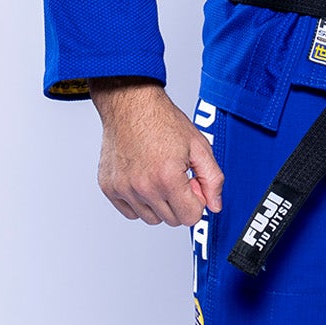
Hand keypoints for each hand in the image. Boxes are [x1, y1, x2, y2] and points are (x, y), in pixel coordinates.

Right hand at [91, 79, 223, 225]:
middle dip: (179, 203)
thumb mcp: (199, 146)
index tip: (191, 184)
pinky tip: (144, 180)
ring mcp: (124, 189)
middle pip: (172, 220)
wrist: (130, 104)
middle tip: (176, 177)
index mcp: (168, 178)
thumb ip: (212, 179)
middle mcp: (143, 187)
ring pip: (151, 218)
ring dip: (159, 204)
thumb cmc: (161, 121)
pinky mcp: (110, 187)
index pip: (190, 217)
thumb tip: (215, 205)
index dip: (196, 201)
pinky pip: (130, 212)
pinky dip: (139, 202)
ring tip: (158, 177)